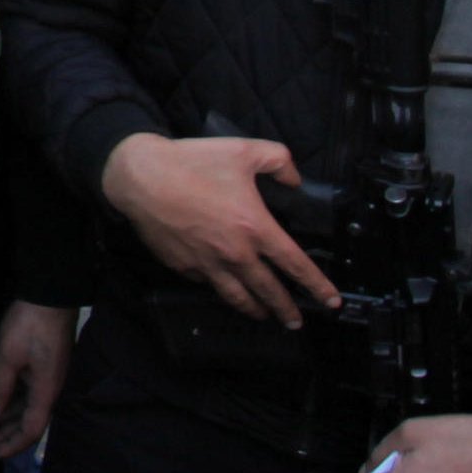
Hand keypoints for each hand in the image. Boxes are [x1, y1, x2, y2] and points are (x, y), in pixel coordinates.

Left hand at [0, 301, 74, 460]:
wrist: (52, 293)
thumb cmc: (29, 324)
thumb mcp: (8, 356)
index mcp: (46, 390)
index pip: (31, 429)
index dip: (13, 444)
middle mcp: (50, 388)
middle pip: (30, 421)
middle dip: (7, 434)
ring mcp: (48, 376)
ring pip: (28, 406)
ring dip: (8, 417)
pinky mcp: (44, 365)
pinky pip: (29, 391)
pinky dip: (13, 400)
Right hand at [100, 134, 340, 327]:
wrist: (140, 176)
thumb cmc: (191, 163)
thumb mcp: (243, 150)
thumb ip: (279, 161)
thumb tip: (294, 179)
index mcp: (255, 228)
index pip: (295, 265)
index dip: (317, 285)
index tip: (331, 300)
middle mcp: (235, 253)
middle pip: (268, 291)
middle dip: (287, 310)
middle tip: (296, 321)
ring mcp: (207, 264)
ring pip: (238, 297)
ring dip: (256, 309)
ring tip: (264, 315)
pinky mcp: (183, 265)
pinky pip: (207, 282)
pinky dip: (219, 288)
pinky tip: (223, 287)